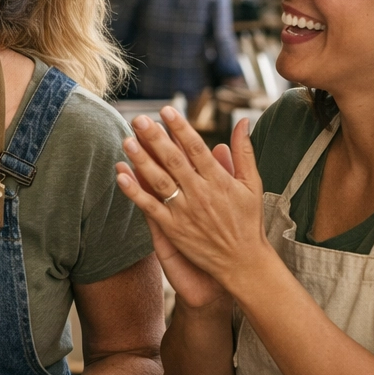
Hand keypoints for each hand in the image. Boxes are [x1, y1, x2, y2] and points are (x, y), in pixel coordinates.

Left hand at [115, 108, 269, 296]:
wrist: (243, 263)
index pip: (196, 148)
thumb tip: (243, 121)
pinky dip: (135, 192)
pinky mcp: (173, 230)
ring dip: (142, 161)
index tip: (167, 111)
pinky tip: (121, 176)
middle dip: (156, 139)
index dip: (180, 128)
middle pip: (174, 161)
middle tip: (140, 120)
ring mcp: (185, 212)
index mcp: (219, 181)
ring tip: (127, 141)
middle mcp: (200, 194)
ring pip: (160, 182)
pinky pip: (150, 208)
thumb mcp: (252, 184)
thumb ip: (243, 152)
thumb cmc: (248, 221)